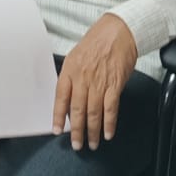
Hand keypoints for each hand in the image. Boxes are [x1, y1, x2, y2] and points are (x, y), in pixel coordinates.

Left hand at [52, 14, 139, 150]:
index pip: (61, 97)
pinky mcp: (115, 84)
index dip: (58, 116)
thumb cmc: (97, 41)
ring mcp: (99, 82)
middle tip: (76, 144)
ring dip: (92, 131)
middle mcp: (83, 77)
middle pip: (77, 109)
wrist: (118, 31)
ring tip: (91, 143)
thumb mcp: (76, 55)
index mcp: (70, 69)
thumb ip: (72, 76)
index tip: (57, 130)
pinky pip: (111, 108)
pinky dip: (109, 123)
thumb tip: (69, 98)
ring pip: (93, 112)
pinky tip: (107, 133)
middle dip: (76, 131)